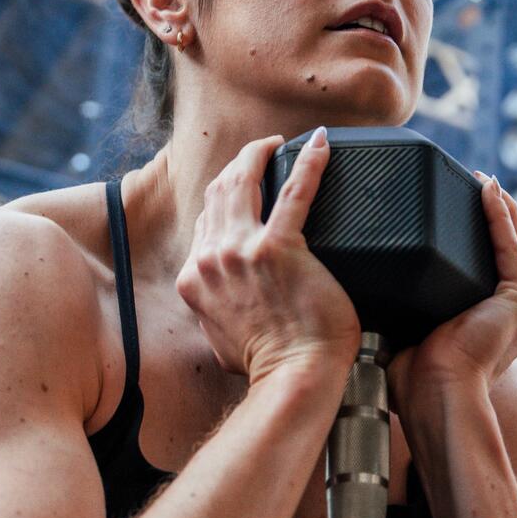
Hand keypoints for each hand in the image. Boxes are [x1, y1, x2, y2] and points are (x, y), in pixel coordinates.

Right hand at [175, 129, 360, 383]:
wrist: (293, 376)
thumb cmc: (267, 367)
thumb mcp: (221, 342)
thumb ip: (219, 317)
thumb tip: (230, 316)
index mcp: (195, 279)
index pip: (204, 222)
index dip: (222, 198)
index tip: (242, 187)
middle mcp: (211, 258)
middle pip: (218, 192)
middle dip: (238, 164)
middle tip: (262, 152)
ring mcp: (242, 250)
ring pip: (243, 181)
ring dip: (260, 153)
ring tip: (279, 142)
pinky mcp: (279, 247)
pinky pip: (295, 190)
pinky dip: (310, 162)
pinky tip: (321, 143)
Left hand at [387, 173, 516, 404]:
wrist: (434, 397)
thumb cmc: (414, 382)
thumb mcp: (406, 333)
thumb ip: (398, 311)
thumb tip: (359, 290)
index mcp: (493, 324)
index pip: (486, 269)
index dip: (474, 237)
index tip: (451, 208)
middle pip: (503, 251)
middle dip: (487, 216)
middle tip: (467, 182)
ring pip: (511, 243)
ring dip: (496, 207)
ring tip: (478, 178)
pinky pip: (508, 246)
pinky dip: (496, 215)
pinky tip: (485, 189)